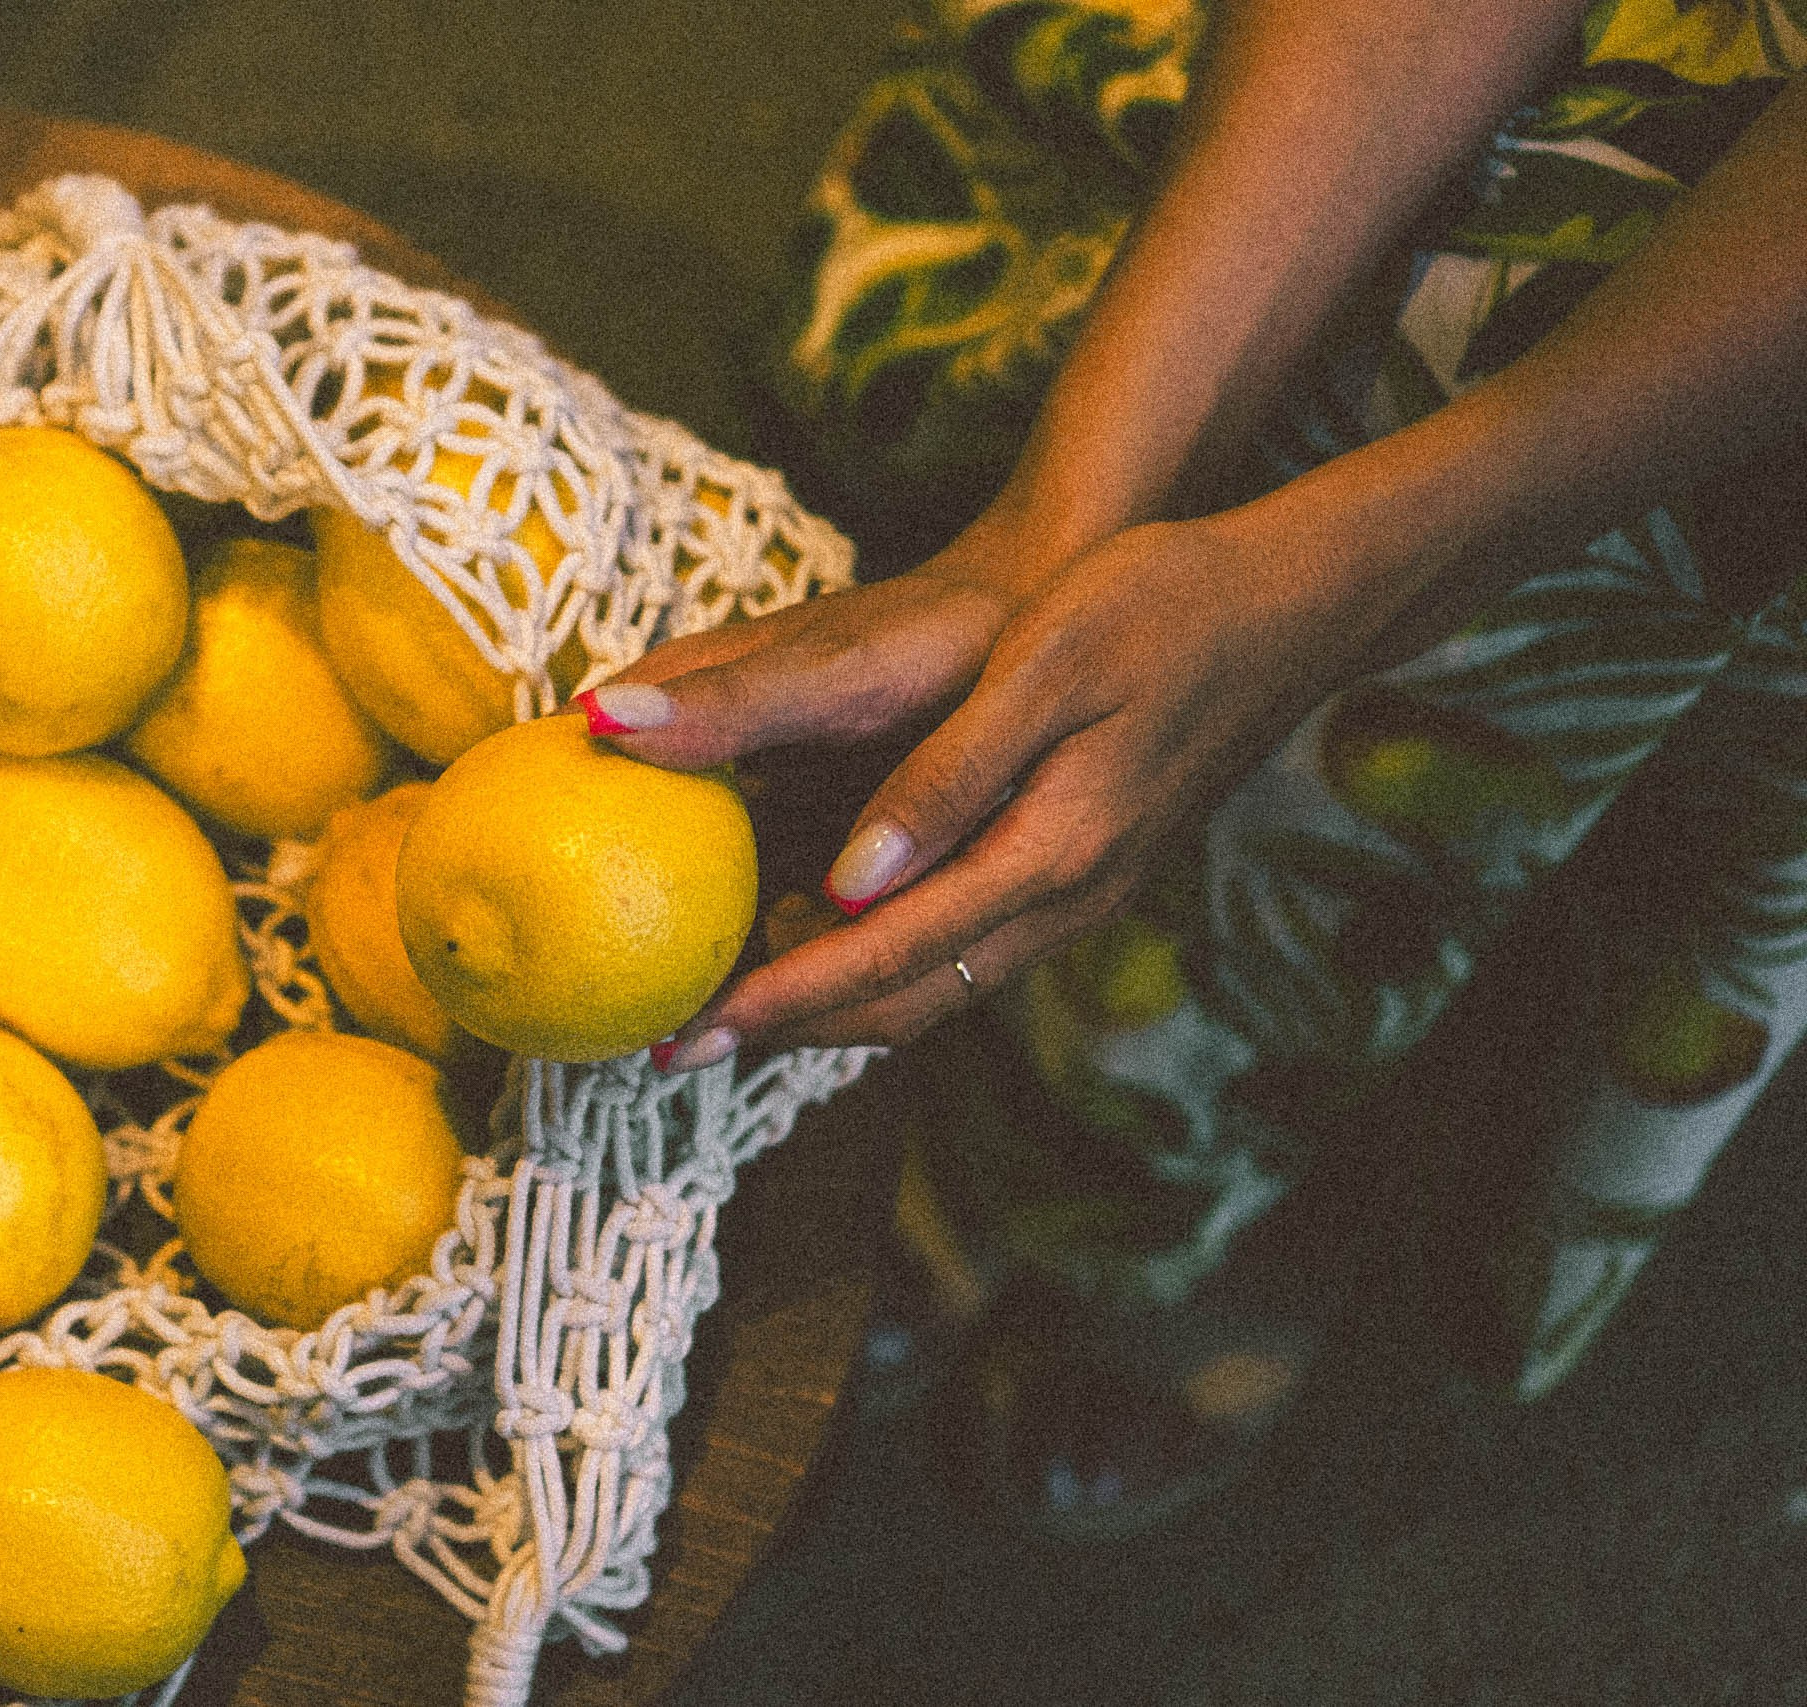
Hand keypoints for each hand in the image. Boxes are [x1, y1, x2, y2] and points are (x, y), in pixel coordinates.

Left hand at [588, 502, 1383, 1061]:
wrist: (1293, 602)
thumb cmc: (1162, 605)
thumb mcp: (1045, 668)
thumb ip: (945, 780)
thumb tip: (847, 885)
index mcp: (1047, 856)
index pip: (883, 961)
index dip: (778, 1003)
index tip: (685, 1033)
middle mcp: (1063, 901)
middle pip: (902, 1004)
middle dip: (786, 1031)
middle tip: (676, 1043)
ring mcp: (1078, 895)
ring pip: (932, 987)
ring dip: (829, 1007)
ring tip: (729, 1007)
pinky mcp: (1081, 870)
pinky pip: (961, 949)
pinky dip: (881, 964)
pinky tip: (823, 935)